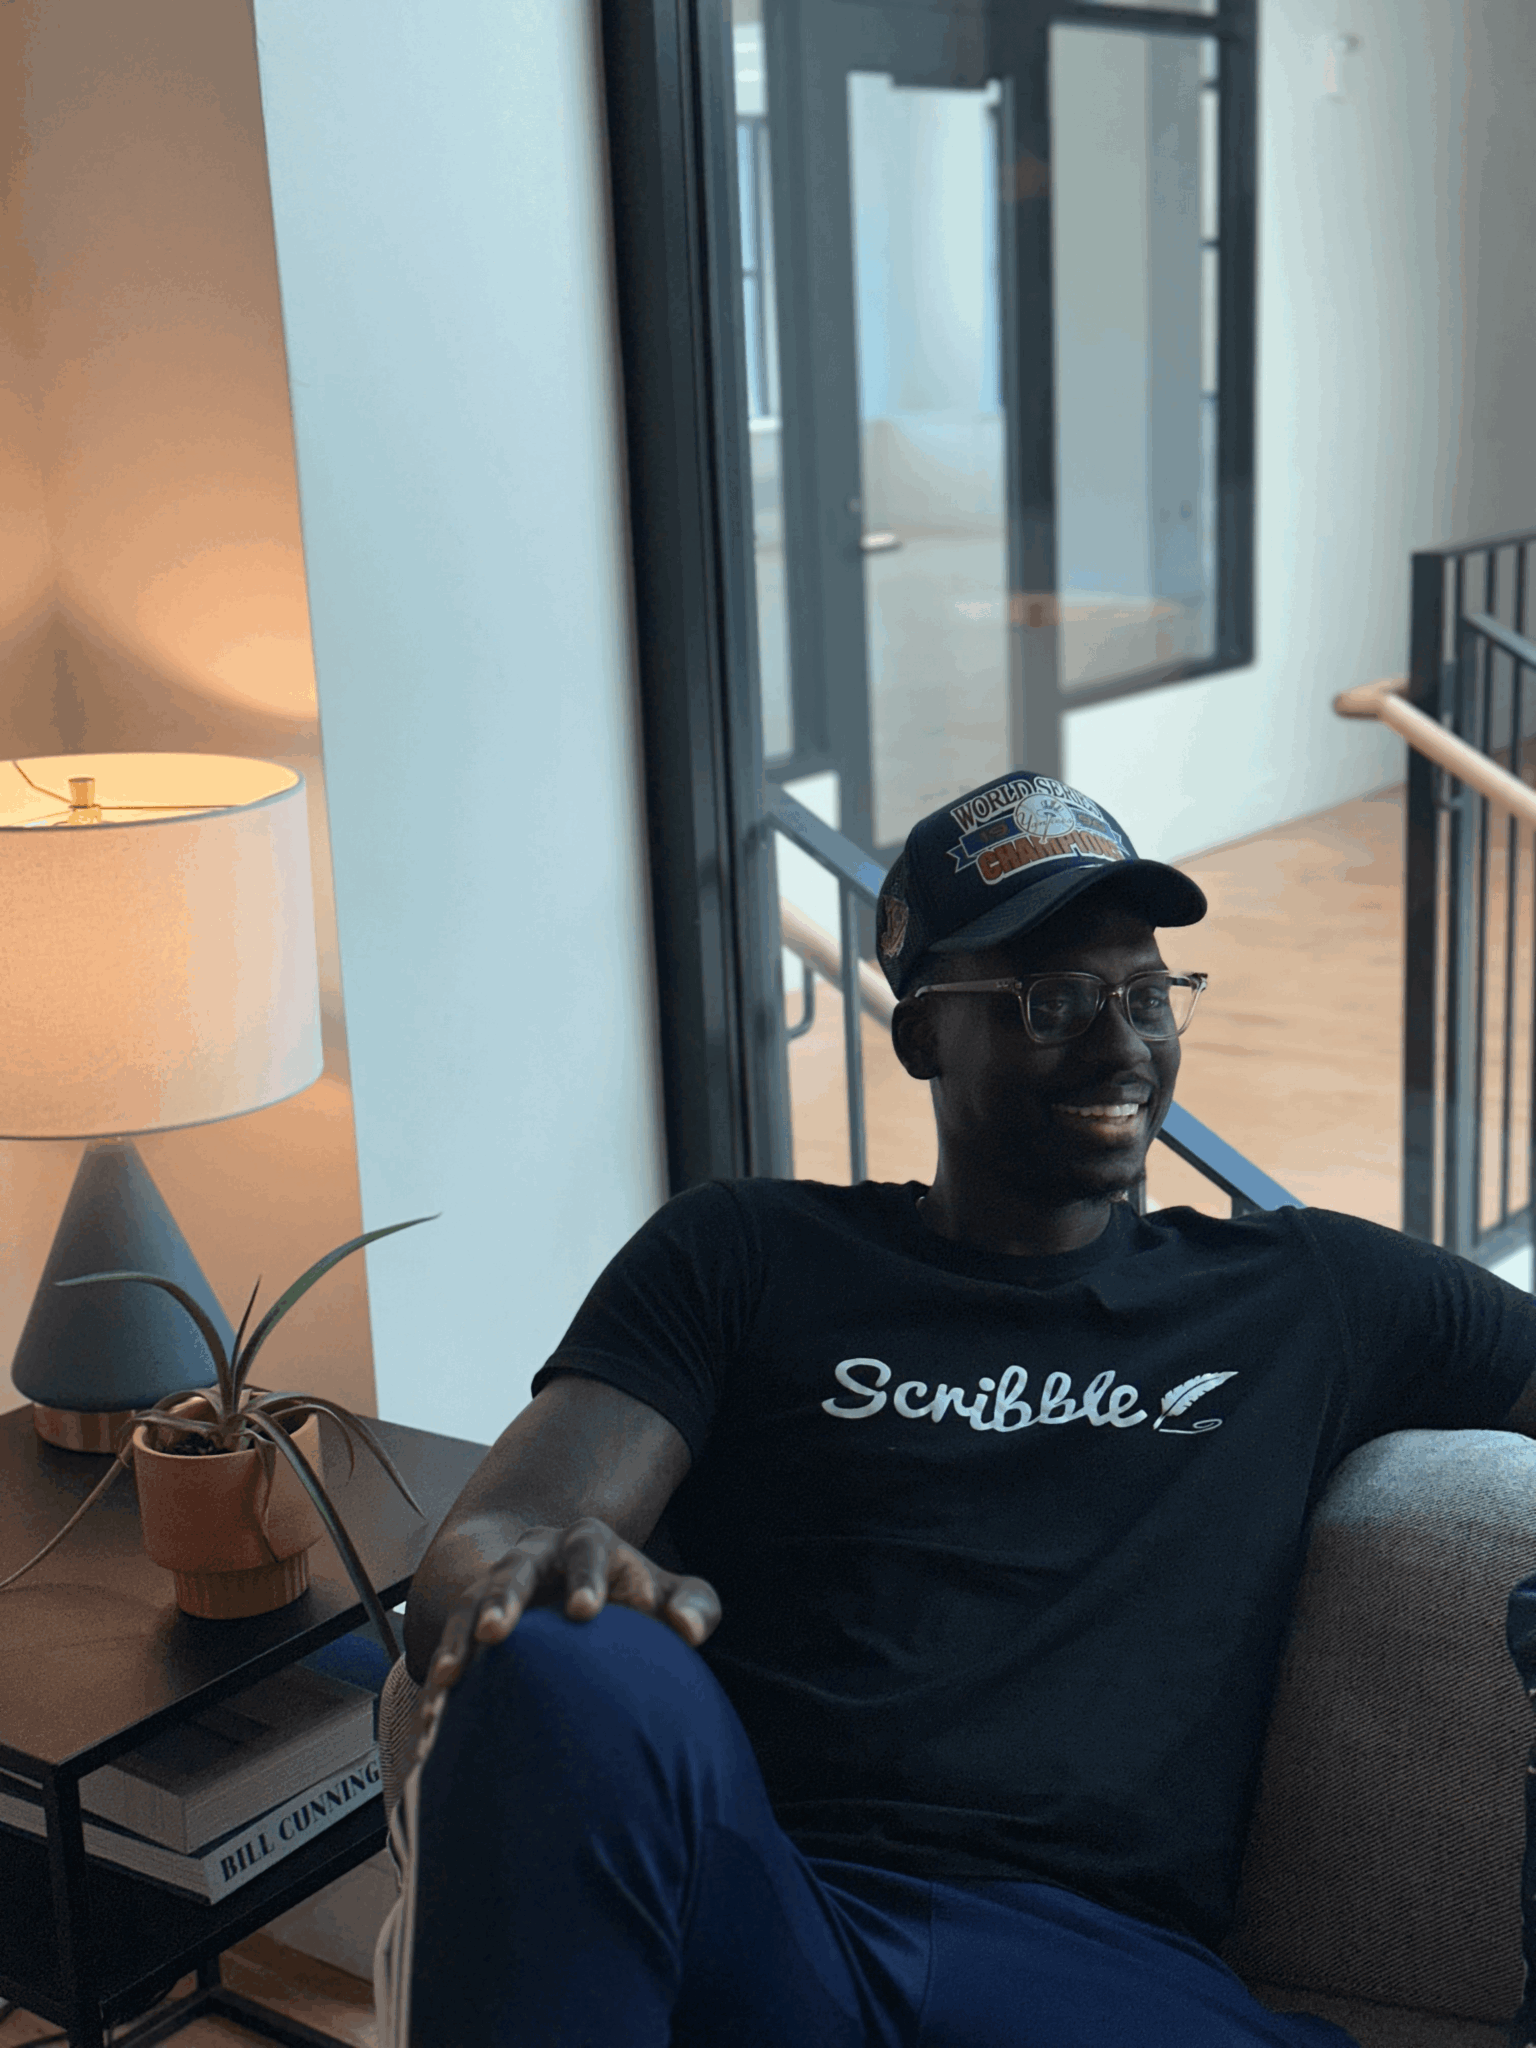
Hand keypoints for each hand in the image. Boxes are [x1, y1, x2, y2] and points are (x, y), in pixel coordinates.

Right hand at [410, 1519, 720, 1760]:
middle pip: (516, 1568)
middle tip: (496, 1632)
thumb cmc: (636, 1601)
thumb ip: (694, 1606)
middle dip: (505, 1598)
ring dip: (460, 1638)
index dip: (586, 1577)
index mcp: (588, 1543)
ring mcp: (500, 1584)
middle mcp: (537, 1555)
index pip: (588, 1550)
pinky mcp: (473, 1620)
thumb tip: (688, 1629)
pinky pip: (450, 1642)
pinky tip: (435, 1713)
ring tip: (448, 1677)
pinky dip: (442, 1674)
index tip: (585, 1611)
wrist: (585, 1602)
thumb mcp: (671, 1597)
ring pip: (472, 1603)